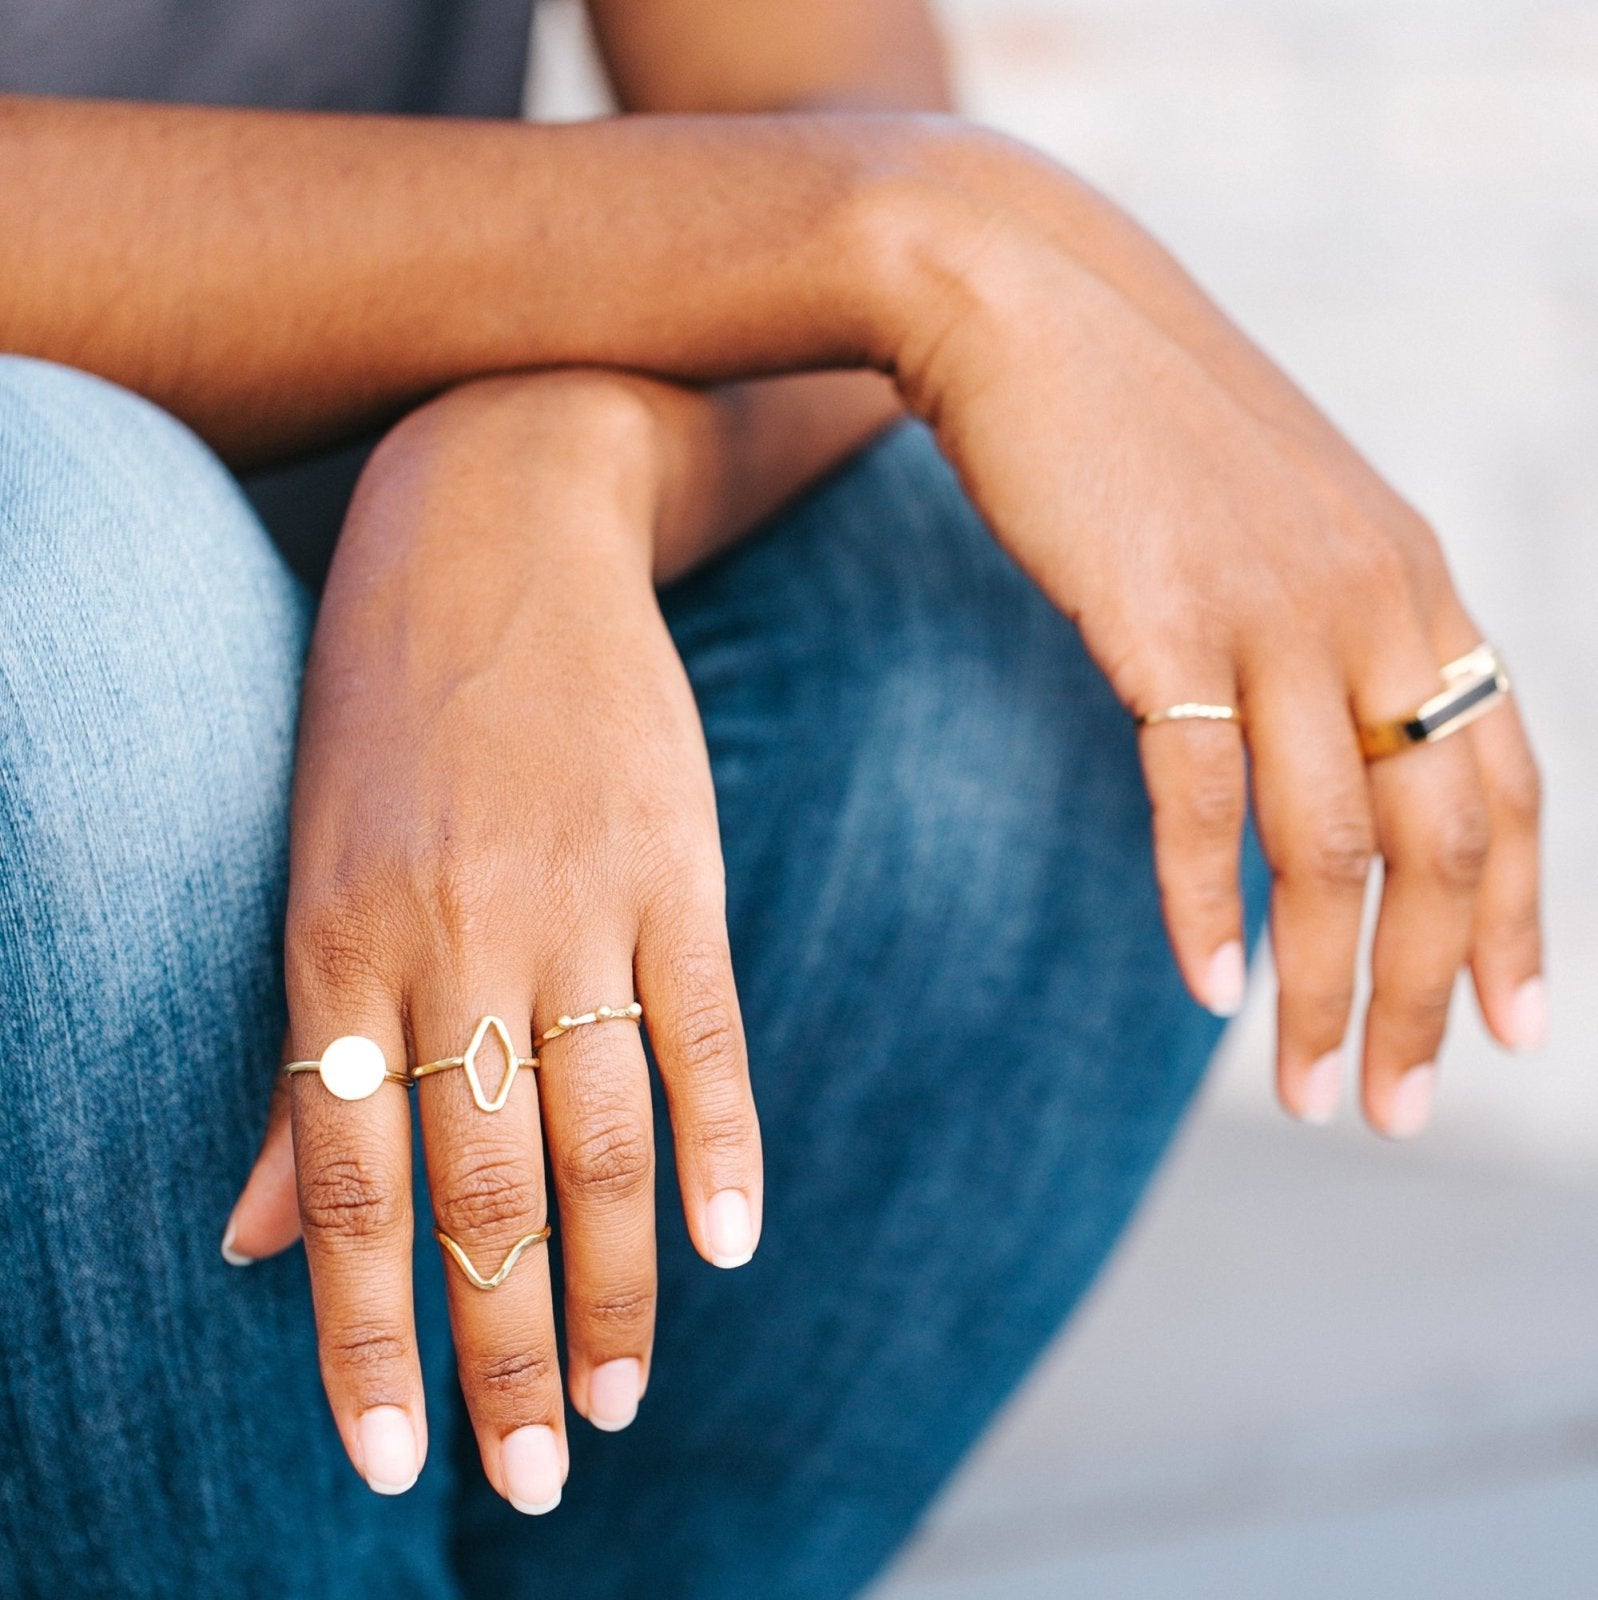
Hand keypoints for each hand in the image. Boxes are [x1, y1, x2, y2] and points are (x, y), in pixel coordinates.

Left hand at [225, 373, 761, 1507]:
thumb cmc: (387, 713)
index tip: (392, 1460)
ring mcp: (574, 900)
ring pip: (600, 1133)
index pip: (350, 1190)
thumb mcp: (311, 873)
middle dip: (506, 1348)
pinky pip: (701, 1028)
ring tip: (625, 1400)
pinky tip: (732, 1246)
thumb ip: (300, 1060)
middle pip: (482, 1188)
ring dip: (620, 1283)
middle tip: (537, 1474)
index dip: (365, 1339)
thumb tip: (251, 1238)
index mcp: (338, 949)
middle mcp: (453, 940)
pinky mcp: (673, 864)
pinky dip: (723, 1144)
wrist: (500, 527)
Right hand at [882, 137, 1543, 1132]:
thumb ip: (1321, 623)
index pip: (1509, 782)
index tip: (1508, 1030)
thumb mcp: (1271, 520)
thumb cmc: (1141, 422)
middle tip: (1395, 1109)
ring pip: (1329, 843)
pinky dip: (1197, 900)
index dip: (1517, 920)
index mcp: (1414, 584)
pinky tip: (1202, 987)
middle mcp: (1375, 602)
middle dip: (1424, 995)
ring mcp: (1275, 608)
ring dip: (1322, 987)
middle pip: (1440, 842)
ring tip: (1303, 1093)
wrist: (1030, 301)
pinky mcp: (1164, 619)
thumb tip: (1318, 739)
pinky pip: (1199, 793)